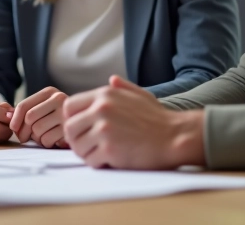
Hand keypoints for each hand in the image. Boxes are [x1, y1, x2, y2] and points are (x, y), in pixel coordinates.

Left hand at [9, 86, 67, 147]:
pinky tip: (51, 140)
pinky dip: (45, 143)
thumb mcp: (42, 108)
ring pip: (37, 130)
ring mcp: (65, 114)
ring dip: (35, 138)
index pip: (24, 105)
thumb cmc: (56, 118)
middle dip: (23, 131)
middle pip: (29, 118)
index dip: (14, 119)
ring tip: (42, 137)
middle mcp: (59, 99)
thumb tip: (6, 114)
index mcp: (49, 92)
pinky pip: (47, 140)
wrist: (83, 123)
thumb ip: (25, 109)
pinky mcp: (69, 129)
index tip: (13, 128)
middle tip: (24, 138)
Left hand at [63, 76, 204, 168]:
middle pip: (69, 128)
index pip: (69, 106)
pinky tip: (109, 161)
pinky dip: (97, 163)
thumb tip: (112, 80)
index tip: (81, 129)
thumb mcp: (141, 95)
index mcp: (105, 95)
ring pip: (77, 146)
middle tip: (88, 146)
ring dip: (86, 153)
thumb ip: (123, 88)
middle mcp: (101, 109)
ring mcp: (105, 129)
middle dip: (76, 140)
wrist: (175, 137)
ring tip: (100, 154)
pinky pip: (90, 160)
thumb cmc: (159, 118)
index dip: (71, 120)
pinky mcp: (110, 149)